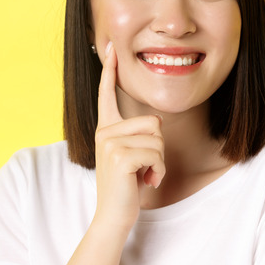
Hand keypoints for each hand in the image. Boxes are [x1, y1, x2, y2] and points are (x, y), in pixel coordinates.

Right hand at [93, 42, 165, 229]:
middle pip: (153, 122)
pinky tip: (146, 182)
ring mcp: (110, 143)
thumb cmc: (127, 186)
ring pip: (157, 139)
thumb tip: (152, 123)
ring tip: (143, 175)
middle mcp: (105, 132)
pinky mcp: (120, 157)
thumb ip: (134, 135)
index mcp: (106, 128)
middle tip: (143, 168)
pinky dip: (158, 172)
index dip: (110, 70)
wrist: (114, 216)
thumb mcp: (130, 155)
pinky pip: (156, 154)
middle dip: (158, 149)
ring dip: (159, 162)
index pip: (107, 94)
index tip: (111, 48)